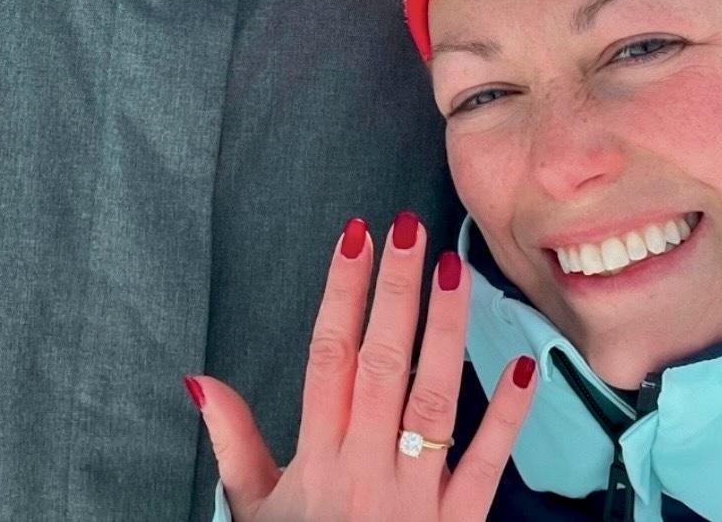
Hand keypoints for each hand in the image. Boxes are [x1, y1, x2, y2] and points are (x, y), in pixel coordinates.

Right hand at [187, 212, 536, 521]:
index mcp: (315, 460)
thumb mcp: (255, 512)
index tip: (355, 238)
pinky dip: (506, 416)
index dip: (341, 294)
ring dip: (445, 331)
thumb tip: (199, 379)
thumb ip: (233, 444)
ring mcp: (414, 496)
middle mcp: (364, 468)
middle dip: (394, 291)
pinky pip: (486, 465)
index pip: (328, 358)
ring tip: (453, 268)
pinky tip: (522, 364)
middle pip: (380, 364)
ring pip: (433, 399)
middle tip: (408, 228)